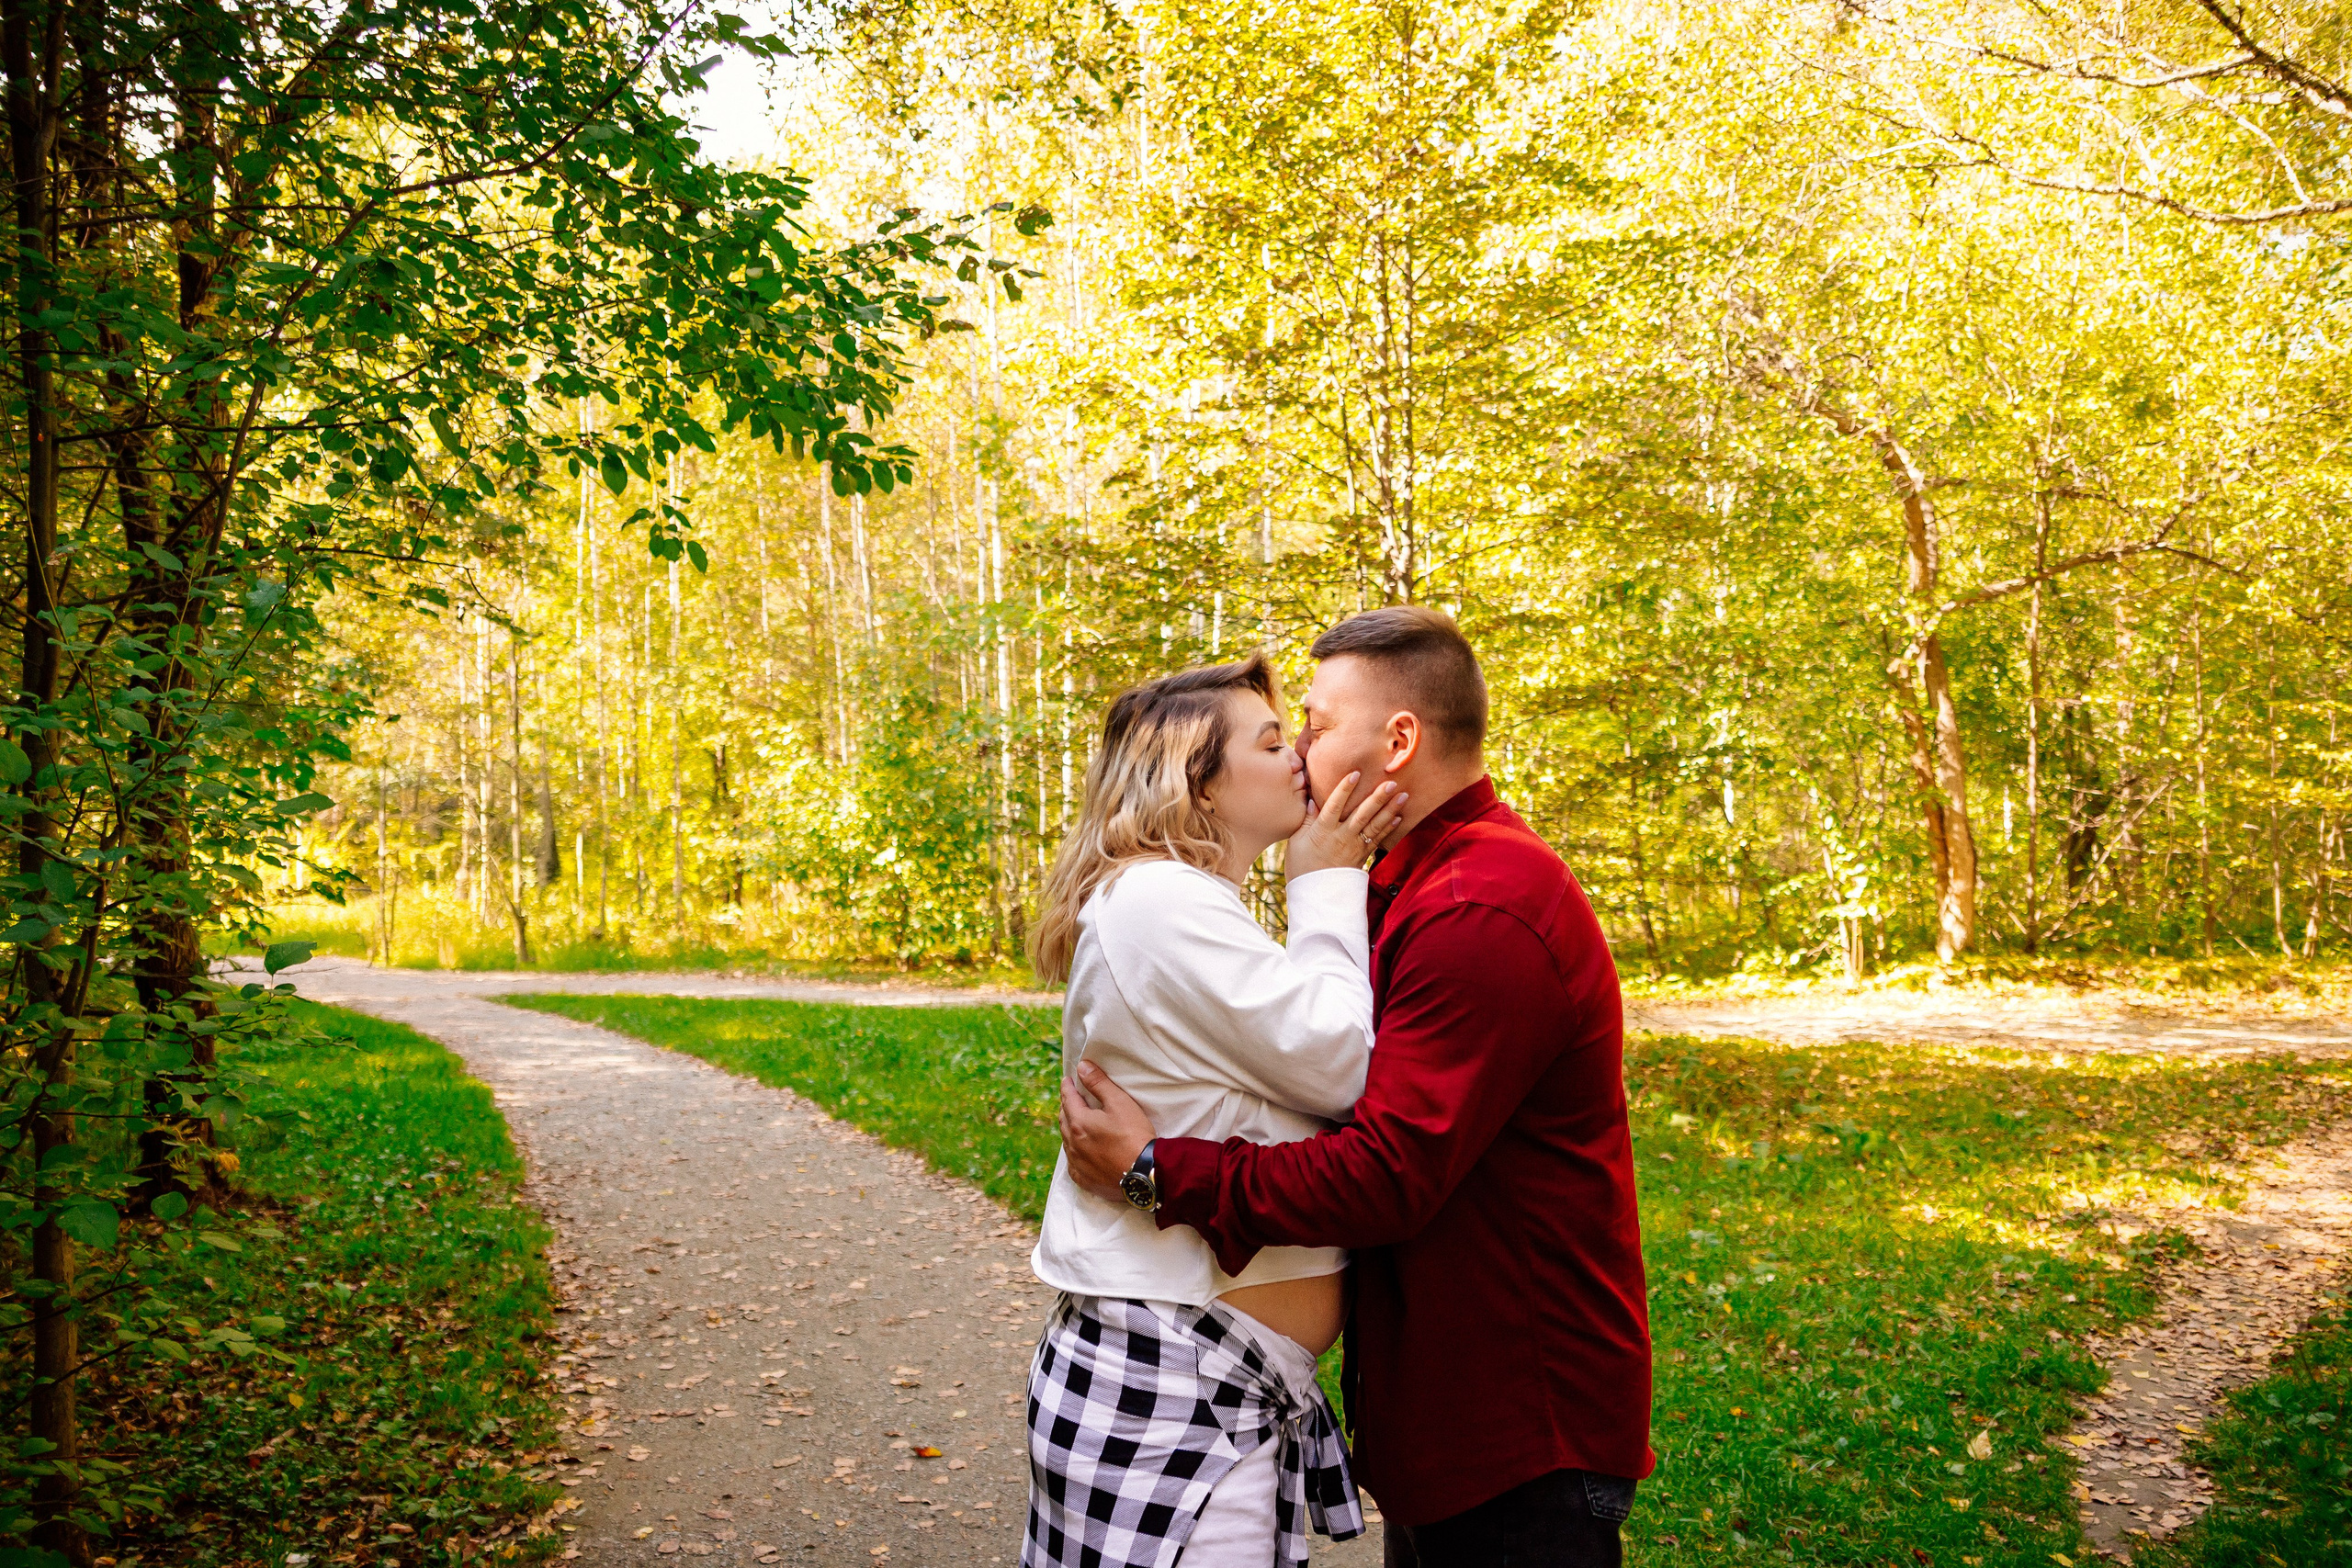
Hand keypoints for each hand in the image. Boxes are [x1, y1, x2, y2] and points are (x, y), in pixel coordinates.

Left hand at [1059, 1059, 1157, 1202]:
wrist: (1145, 1173)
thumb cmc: (1134, 1135)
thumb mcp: (1119, 1103)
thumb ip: (1098, 1083)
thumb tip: (1082, 1067)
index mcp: (1079, 1122)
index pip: (1068, 1099)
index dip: (1067, 1088)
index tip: (1067, 1080)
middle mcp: (1073, 1143)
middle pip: (1064, 1120)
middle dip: (1066, 1107)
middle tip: (1070, 1099)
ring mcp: (1078, 1163)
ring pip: (1066, 1142)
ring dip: (1069, 1129)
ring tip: (1073, 1122)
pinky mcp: (1085, 1179)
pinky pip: (1072, 1164)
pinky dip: (1073, 1153)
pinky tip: (1078, 1153)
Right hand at [1284, 770, 1408, 878]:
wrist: (1316, 895)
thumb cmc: (1302, 866)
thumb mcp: (1296, 842)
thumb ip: (1307, 820)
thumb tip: (1313, 798)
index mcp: (1323, 831)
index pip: (1334, 806)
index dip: (1344, 790)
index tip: (1355, 774)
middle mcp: (1341, 837)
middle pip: (1362, 814)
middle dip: (1377, 798)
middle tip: (1391, 783)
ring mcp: (1354, 847)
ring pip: (1374, 825)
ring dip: (1390, 810)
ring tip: (1403, 796)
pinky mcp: (1362, 856)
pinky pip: (1378, 840)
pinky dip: (1388, 828)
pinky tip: (1398, 817)